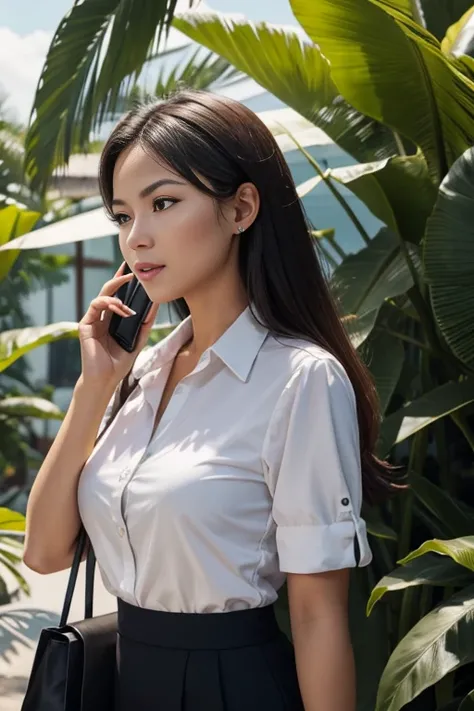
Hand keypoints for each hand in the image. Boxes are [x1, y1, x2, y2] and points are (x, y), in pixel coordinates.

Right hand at [78, 262, 159, 385]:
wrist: (105, 380)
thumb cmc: (119, 363)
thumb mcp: (138, 340)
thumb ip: (145, 323)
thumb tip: (155, 304)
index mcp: (112, 320)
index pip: (118, 296)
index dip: (124, 283)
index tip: (133, 271)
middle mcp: (101, 317)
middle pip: (109, 291)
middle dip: (119, 279)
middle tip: (131, 272)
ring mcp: (92, 320)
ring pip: (102, 296)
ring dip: (117, 296)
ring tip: (128, 306)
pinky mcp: (85, 325)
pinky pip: (96, 306)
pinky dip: (109, 304)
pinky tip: (120, 309)